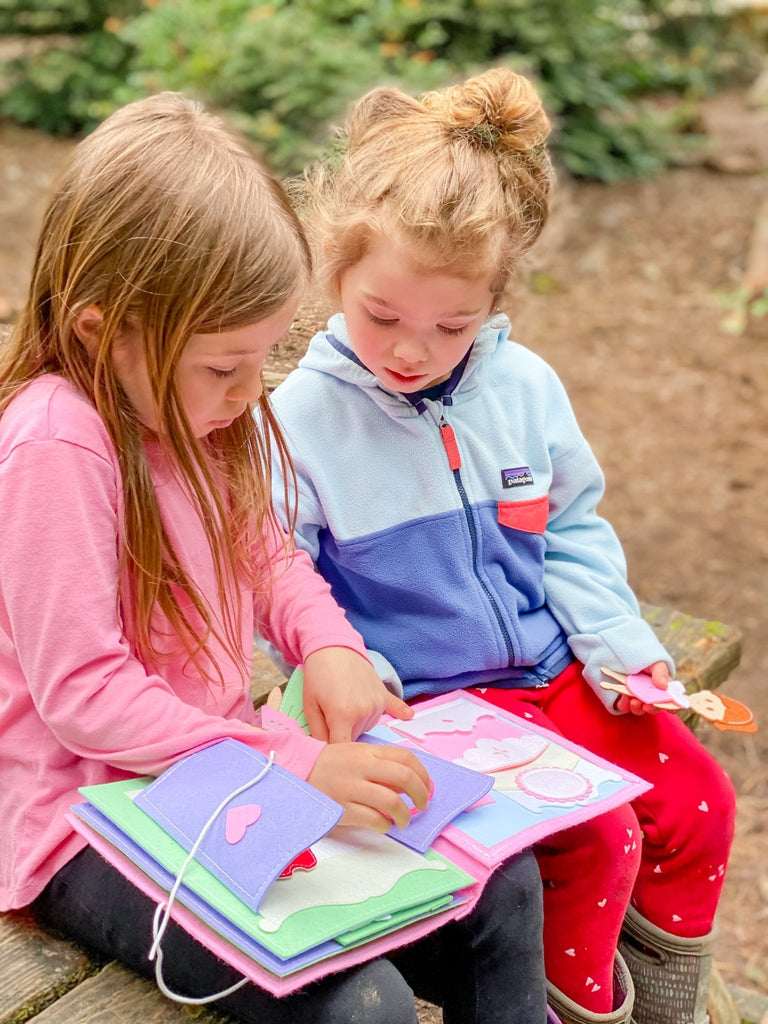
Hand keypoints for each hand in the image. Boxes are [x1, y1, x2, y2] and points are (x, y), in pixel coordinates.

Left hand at [302, 647, 413, 741]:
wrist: (333, 648)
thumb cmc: (318, 676)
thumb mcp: (309, 706)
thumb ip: (318, 733)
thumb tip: (327, 753)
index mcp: (343, 717)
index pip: (342, 748)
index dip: (334, 750)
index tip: (330, 749)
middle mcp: (364, 712)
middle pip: (355, 738)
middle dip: (343, 732)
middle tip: (330, 713)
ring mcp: (376, 703)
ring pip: (367, 727)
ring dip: (357, 722)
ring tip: (345, 701)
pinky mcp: (383, 695)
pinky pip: (395, 707)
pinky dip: (399, 712)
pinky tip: (408, 716)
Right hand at [307, 741, 431, 831]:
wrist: (296, 772)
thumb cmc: (330, 764)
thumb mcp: (356, 754)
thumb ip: (380, 764)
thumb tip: (408, 782)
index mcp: (367, 751)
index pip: (405, 757)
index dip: (423, 773)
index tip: (428, 787)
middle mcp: (362, 767)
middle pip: (404, 777)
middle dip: (421, 794)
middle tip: (423, 805)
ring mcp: (351, 787)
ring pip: (391, 800)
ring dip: (405, 814)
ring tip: (404, 821)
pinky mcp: (342, 807)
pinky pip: (373, 818)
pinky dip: (384, 825)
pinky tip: (384, 825)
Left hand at [613, 661, 671, 715]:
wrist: (626, 653)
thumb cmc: (646, 658)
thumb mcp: (656, 662)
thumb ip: (661, 672)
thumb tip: (664, 686)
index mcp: (664, 689)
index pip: (672, 703)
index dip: (673, 708)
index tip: (670, 709)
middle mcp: (652, 696)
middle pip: (655, 708)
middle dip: (652, 709)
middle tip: (648, 705)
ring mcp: (638, 698)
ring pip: (640, 710)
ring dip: (638, 708)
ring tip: (634, 701)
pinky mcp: (625, 698)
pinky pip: (625, 706)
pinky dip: (625, 705)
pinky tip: (624, 698)